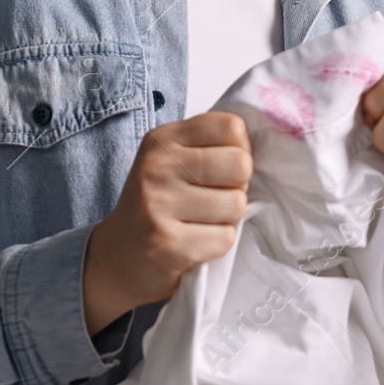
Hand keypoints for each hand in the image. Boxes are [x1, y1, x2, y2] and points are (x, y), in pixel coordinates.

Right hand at [82, 111, 252, 333]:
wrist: (116, 258)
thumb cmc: (157, 205)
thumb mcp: (172, 161)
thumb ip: (209, 147)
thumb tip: (267, 146)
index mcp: (163, 139)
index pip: (232, 126)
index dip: (240, 150)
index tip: (224, 169)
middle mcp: (157, 166)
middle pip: (241, 165)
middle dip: (237, 187)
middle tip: (214, 199)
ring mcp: (158, 204)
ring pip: (236, 204)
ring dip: (228, 220)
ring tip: (201, 223)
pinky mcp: (167, 243)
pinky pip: (225, 238)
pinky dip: (217, 245)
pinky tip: (194, 243)